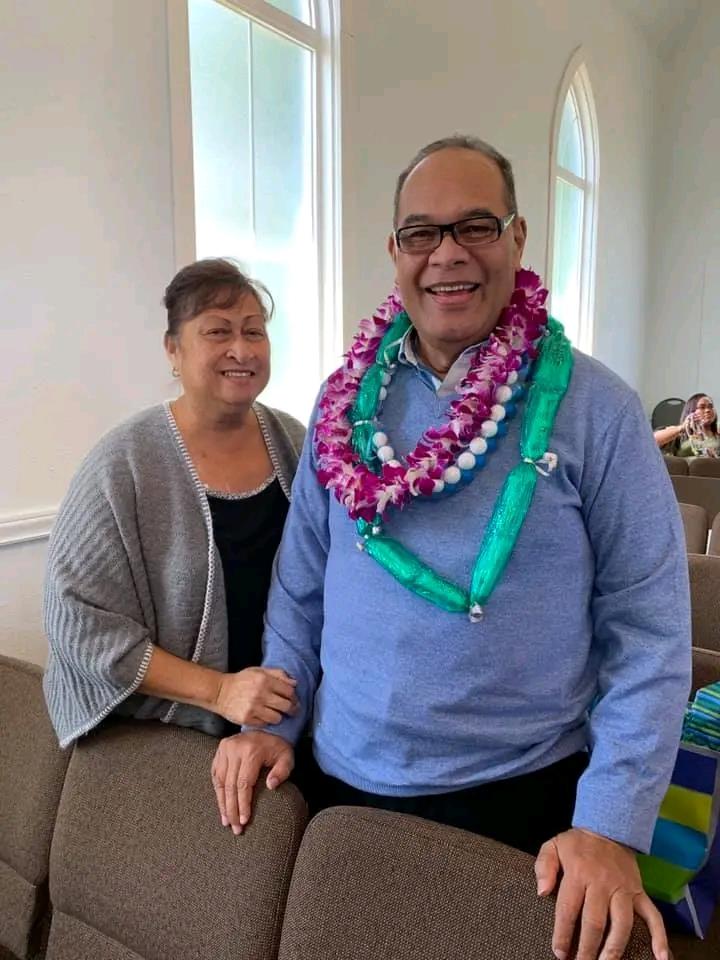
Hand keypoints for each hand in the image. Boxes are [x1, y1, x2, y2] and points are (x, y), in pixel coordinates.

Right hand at [211, 731, 293, 834]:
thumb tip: (271, 786)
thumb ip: (281, 772)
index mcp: (251, 751)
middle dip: (232, 810)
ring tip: (226, 821)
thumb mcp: (286, 758)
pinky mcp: (220, 750)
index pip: (243, 784)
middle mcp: (235, 749)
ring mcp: (225, 748)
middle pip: (230, 786)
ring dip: (222, 803)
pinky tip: (221, 804)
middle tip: (235, 828)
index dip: (243, 804)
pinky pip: (215, 774)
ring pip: (220, 781)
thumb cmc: (278, 747)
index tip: (244, 821)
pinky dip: (218, 791)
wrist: (268, 729)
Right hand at [214, 667, 296, 725]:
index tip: (294, 700)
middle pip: (286, 706)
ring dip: (278, 716)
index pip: (289, 691)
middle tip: (292, 710)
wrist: (220, 692)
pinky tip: (263, 716)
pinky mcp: (247, 719)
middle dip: (292, 709)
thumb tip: (295, 683)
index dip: (294, 697)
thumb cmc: (242, 681)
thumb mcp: (259, 671)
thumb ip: (278, 674)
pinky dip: (266, 721)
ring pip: (277, 718)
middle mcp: (260, 694)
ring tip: (275, 713)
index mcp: (265, 680)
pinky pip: (265, 724)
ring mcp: (253, 708)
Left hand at [535, 828, 668, 959]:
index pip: (569, 909)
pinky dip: (660, 937)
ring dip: (614, 949)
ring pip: (622, 924)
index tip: (560, 953)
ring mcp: (624, 889)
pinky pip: (653, 916)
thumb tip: (542, 891)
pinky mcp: (639, 892)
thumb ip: (544, 866)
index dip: (563, 934)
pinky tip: (661, 958)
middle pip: (595, 922)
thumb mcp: (554, 846)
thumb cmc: (578, 843)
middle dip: (588, 949)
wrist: (610, 826)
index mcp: (578, 874)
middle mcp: (602, 884)